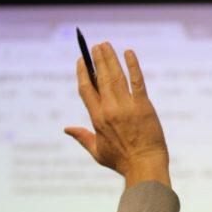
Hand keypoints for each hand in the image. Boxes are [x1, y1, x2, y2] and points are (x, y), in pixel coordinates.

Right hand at [64, 42, 169, 187]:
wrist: (145, 166)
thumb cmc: (122, 162)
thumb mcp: (97, 151)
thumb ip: (82, 137)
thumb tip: (66, 129)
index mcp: (97, 119)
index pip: (86, 89)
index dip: (82, 73)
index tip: (82, 61)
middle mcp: (110, 109)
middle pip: (100, 78)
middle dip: (97, 60)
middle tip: (96, 46)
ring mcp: (127, 107)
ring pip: (115, 76)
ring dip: (110, 58)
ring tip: (106, 45)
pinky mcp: (144, 106)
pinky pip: (137, 81)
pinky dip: (133, 66)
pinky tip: (129, 53)